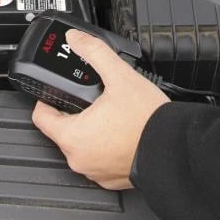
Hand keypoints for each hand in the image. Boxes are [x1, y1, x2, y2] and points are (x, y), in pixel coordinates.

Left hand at [32, 29, 170, 189]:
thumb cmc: (148, 121)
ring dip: (89, 130)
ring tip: (109, 115)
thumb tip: (75, 39)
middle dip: (73, 113)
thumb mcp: (120, 76)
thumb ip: (94, 52)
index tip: (57, 91)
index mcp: (72, 137)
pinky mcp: (110, 179)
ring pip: (81, 145)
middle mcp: (79, 159)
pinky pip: (98, 159)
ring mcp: (95, 172)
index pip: (41, 116)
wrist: (177, 149)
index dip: (47, 99)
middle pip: (62, 130)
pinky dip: (105, 146)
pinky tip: (120, 133)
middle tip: (91, 100)